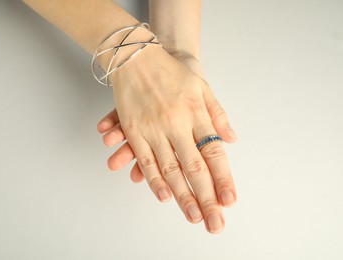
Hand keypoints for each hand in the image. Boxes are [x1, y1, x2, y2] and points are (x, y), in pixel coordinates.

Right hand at [99, 46, 237, 233]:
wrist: (137, 57)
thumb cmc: (171, 72)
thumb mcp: (202, 87)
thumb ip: (217, 114)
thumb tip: (232, 139)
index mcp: (196, 114)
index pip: (213, 152)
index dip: (223, 178)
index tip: (229, 200)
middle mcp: (176, 124)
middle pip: (193, 167)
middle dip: (205, 196)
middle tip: (213, 221)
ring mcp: (153, 129)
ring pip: (170, 169)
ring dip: (182, 195)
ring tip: (192, 216)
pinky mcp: (134, 130)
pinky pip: (144, 159)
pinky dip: (153, 180)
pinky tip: (162, 196)